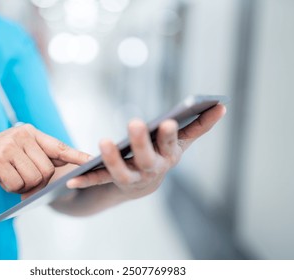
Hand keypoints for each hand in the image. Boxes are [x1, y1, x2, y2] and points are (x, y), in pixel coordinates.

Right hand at [0, 124, 90, 196]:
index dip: (77, 156)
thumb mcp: (19, 150)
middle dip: (39, 181)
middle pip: (48, 170)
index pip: (59, 146)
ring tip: (10, 177)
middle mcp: (21, 136)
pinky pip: (18, 185)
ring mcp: (9, 147)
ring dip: (24, 186)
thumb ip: (40, 156)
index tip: (92, 162)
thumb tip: (68, 166)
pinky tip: (0, 180)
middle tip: (23, 179)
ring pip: (35, 178)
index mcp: (30, 132)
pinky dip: (11, 189)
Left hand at [66, 104, 225, 198]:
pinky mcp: (113, 181)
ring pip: (122, 173)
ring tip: (103, 141)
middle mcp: (152, 170)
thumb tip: (222, 105)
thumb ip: (200, 125)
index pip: (170, 145)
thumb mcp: (182, 141)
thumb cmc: (165, 154)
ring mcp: (132, 178)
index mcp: (169, 156)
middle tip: (135, 123)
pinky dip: (87, 180)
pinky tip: (71, 179)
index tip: (167, 121)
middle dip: (142, 143)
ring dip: (113, 160)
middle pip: (147, 159)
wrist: (147, 183)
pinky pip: (99, 181)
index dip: (168, 135)